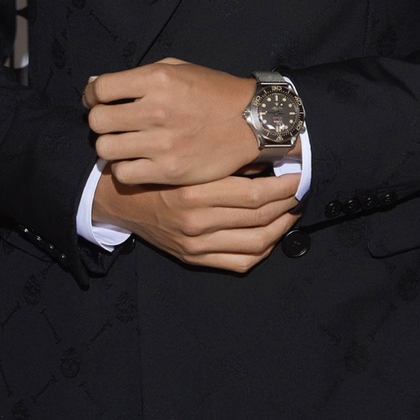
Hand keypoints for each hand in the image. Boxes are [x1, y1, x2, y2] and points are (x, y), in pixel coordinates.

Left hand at [84, 58, 257, 184]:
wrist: (252, 121)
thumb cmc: (213, 92)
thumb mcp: (178, 69)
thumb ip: (137, 76)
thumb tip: (95, 84)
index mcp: (158, 79)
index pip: (101, 89)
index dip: (92, 95)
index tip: (98, 100)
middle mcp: (157, 110)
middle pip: (98, 121)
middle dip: (99, 121)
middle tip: (112, 123)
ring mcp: (162, 143)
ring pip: (106, 149)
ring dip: (110, 146)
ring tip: (123, 143)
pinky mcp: (169, 170)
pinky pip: (124, 173)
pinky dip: (124, 168)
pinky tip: (136, 160)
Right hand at [93, 165, 301, 273]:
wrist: (119, 199)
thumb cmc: (155, 170)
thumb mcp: (186, 157)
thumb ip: (222, 160)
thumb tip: (266, 157)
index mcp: (194, 192)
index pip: (254, 195)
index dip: (283, 186)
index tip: (298, 174)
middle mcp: (196, 222)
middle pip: (259, 217)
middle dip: (287, 202)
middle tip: (300, 188)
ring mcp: (195, 245)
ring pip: (255, 242)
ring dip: (281, 227)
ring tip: (292, 210)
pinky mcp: (193, 258)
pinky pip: (239, 262)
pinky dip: (263, 250)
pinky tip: (272, 235)